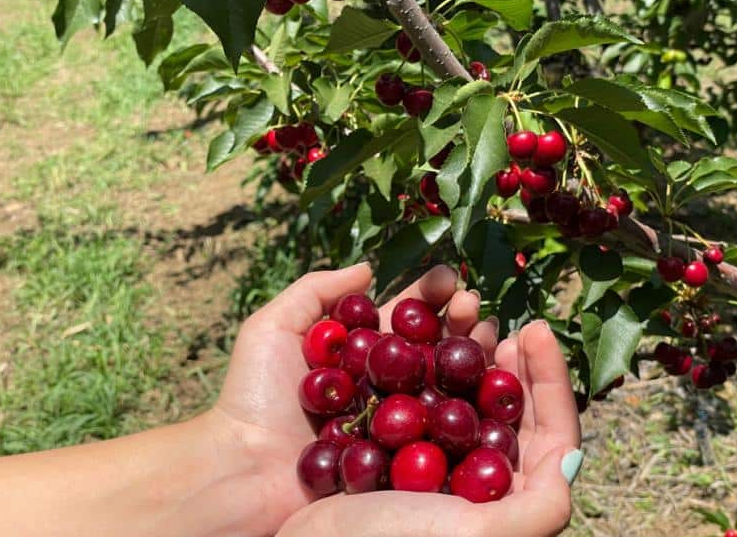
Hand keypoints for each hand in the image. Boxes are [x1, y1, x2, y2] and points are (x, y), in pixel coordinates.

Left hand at [211, 263, 496, 534]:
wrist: (244, 470)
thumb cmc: (252, 396)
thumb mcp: (272, 327)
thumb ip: (316, 291)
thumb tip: (369, 266)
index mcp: (356, 355)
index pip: (400, 319)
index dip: (426, 297)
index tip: (449, 277)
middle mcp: (381, 387)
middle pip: (429, 348)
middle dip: (456, 321)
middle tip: (472, 304)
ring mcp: (394, 424)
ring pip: (443, 386)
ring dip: (471, 358)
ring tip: (489, 334)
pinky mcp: (402, 460)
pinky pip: (440, 432)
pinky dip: (469, 409)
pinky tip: (492, 385)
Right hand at [275, 320, 581, 535]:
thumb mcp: (481, 536)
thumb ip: (542, 505)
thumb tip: (571, 458)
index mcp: (507, 500)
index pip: (551, 432)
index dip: (551, 378)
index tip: (536, 328)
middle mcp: (475, 482)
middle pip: (507, 408)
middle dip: (508, 357)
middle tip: (498, 319)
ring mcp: (433, 464)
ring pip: (464, 396)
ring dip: (468, 352)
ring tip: (462, 314)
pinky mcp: (395, 450)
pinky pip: (420, 397)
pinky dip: (425, 364)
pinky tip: (418, 339)